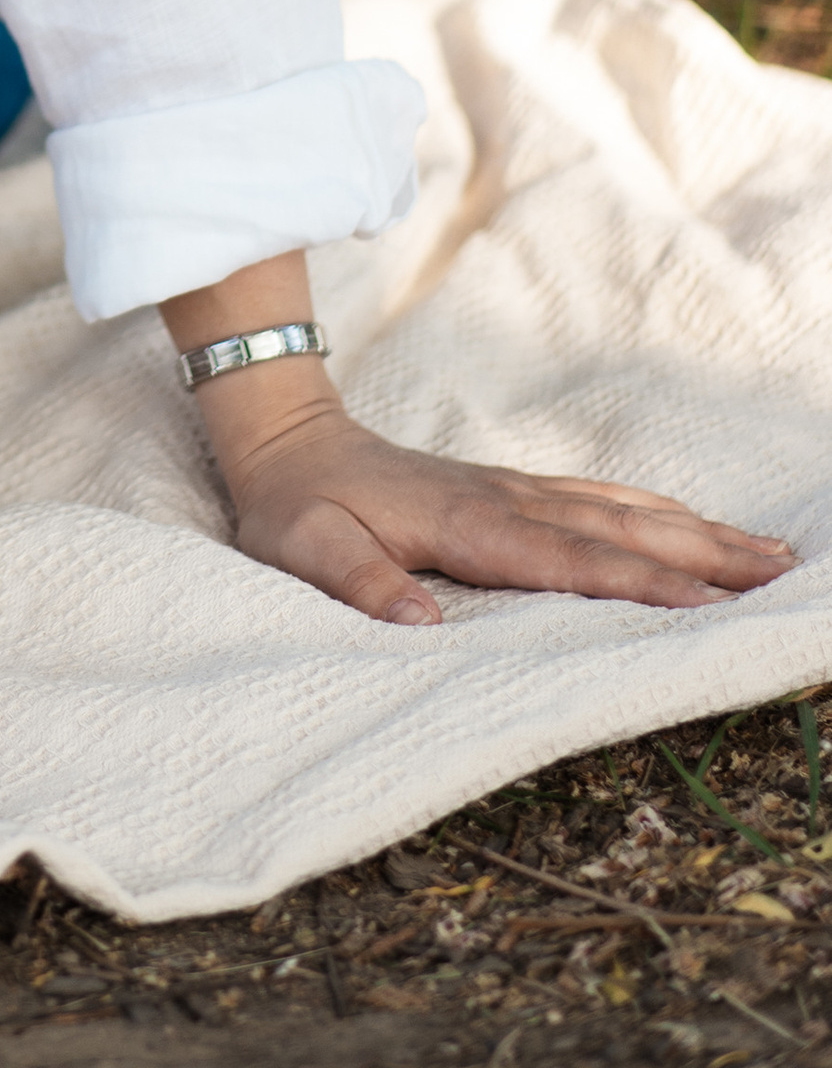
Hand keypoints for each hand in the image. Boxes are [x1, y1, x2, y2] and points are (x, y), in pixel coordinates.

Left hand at [212, 379, 796, 626]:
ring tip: (770, 555)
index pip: (566, 559)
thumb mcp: (303, 549)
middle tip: (781, 576)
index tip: (705, 604)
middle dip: (702, 554)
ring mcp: (514, 490)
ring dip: (696, 530)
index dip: (637, 583)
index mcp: (464, 525)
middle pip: (618, 529)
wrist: (287, 441)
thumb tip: (421, 627)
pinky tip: (692, 524)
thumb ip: (358, 585)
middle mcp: (505, 501)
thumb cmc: (294, 507)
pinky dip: (657, 512)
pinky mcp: (513, 490)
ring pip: (621, 511)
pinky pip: (600, 501)